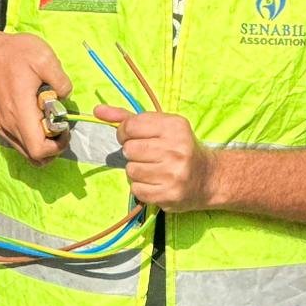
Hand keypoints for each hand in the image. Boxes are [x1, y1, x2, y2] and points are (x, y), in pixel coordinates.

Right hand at [0, 30, 70, 164]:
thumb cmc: (12, 54)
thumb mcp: (43, 57)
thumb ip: (61, 80)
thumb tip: (65, 98)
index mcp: (20, 112)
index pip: (39, 150)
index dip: (58, 146)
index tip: (65, 127)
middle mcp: (9, 126)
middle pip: (35, 157)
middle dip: (54, 147)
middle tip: (60, 125)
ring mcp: (3, 128)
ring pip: (27, 153)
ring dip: (44, 143)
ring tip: (49, 120)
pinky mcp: (1, 125)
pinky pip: (20, 143)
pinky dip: (33, 137)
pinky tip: (38, 116)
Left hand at [94, 106, 217, 210]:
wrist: (207, 178)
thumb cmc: (178, 147)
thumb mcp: (160, 126)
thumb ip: (127, 117)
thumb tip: (97, 110)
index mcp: (174, 127)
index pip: (130, 126)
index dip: (125, 132)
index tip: (132, 137)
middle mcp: (176, 149)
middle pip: (129, 149)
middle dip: (132, 152)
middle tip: (147, 155)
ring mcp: (173, 174)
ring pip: (131, 170)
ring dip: (136, 170)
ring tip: (153, 169)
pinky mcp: (168, 195)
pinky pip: (136, 189)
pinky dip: (141, 186)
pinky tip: (156, 182)